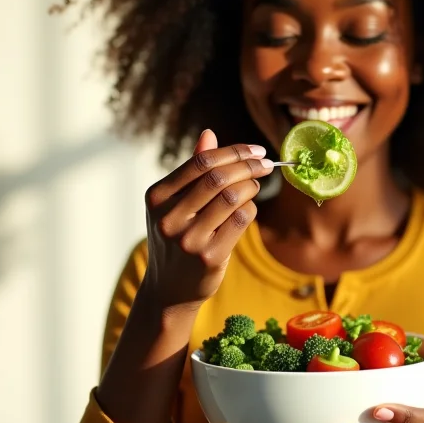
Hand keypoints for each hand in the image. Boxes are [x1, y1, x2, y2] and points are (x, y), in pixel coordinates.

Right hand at [142, 129, 272, 311]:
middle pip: (218, 178)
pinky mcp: (209, 256)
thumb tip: (209, 134)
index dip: (234, 152)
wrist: (169, 289)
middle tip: (266, 164)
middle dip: (249, 166)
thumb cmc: (176, 238)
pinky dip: (251, 208)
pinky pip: (241, 220)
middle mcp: (169, 217)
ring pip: (233, 197)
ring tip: (255, 186)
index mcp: (157, 197)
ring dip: (252, 187)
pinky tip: (248, 208)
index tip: (256, 150)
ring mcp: (188, 239)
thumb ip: (192, 171)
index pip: (201, 162)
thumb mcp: (174, 204)